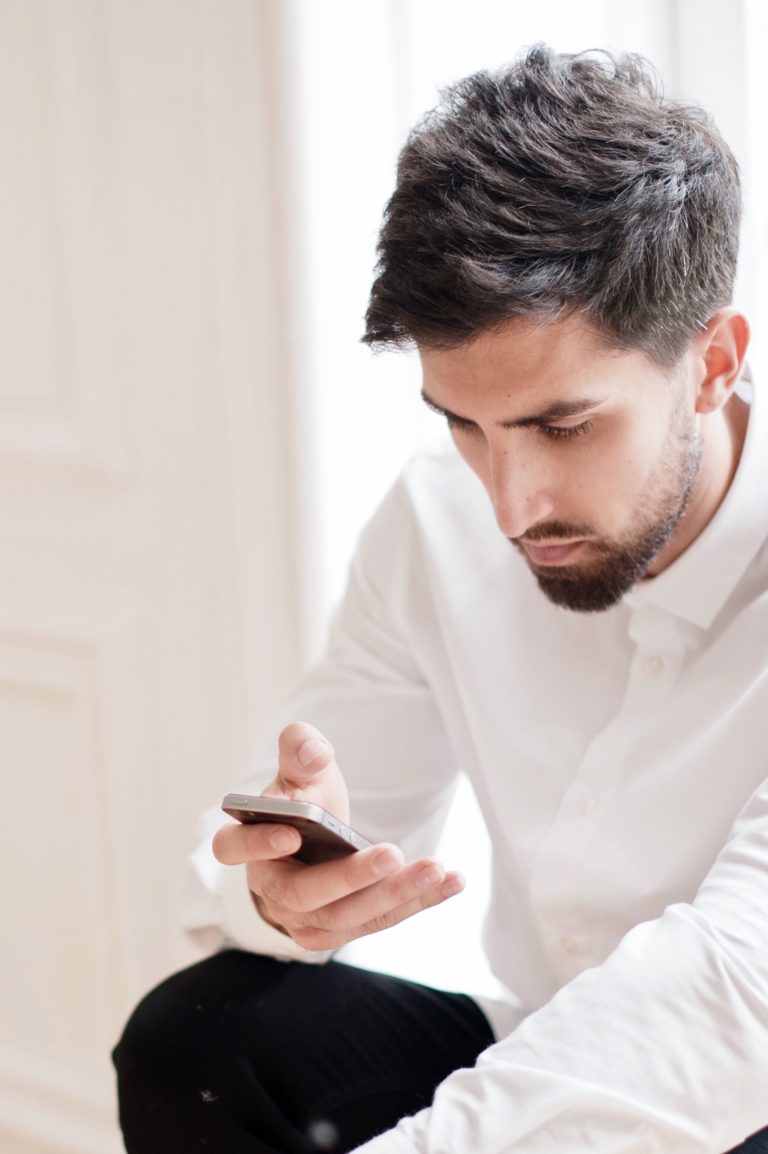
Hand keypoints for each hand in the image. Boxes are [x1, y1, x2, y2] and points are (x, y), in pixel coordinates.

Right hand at [212, 721, 464, 950]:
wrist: (316, 839)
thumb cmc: (302, 798)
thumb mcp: (300, 766)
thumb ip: (300, 747)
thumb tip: (314, 755)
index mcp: (248, 845)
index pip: (234, 849)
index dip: (257, 845)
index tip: (290, 835)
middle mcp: (271, 890)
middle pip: (302, 895)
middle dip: (349, 879)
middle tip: (391, 854)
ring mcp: (305, 919)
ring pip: (346, 918)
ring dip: (394, 895)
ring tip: (434, 868)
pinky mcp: (344, 929)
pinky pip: (380, 921)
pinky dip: (419, 902)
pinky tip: (454, 880)